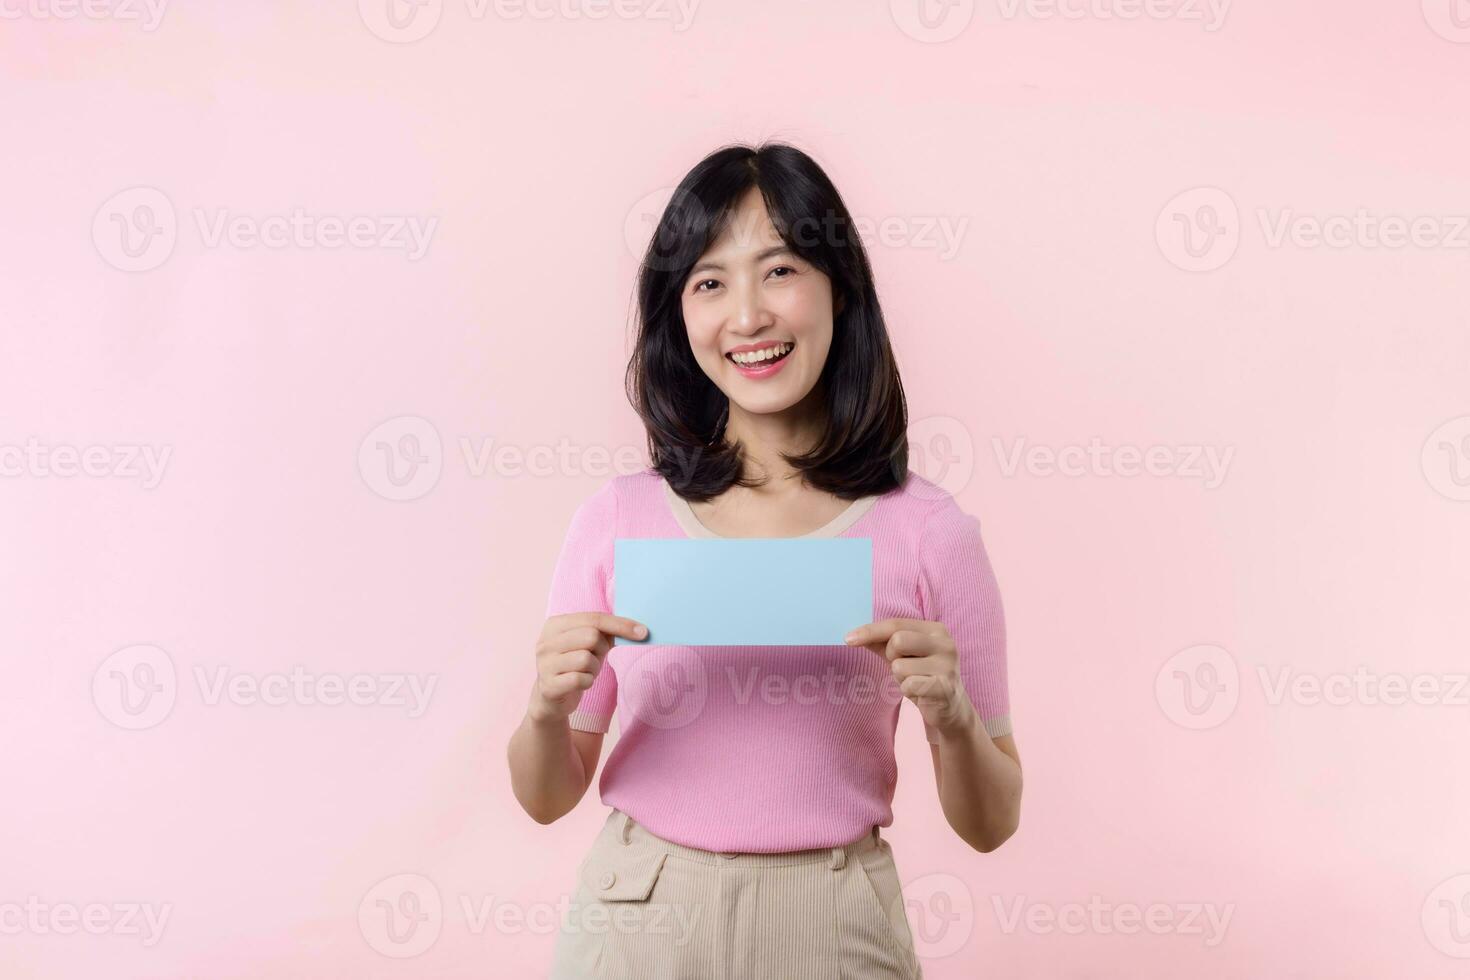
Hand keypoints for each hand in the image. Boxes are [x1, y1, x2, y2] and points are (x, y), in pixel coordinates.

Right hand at [529, 612, 646, 723]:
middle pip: (591, 636)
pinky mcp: (548, 686)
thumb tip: (639, 630)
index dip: (620, 624)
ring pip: (586, 659)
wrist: (551, 699)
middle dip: (601, 649)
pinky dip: (587, 682)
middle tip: (595, 658)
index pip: (593, 618)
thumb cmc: (574, 665)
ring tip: (586, 671)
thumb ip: (606, 632)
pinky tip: (580, 684)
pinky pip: (580, 680)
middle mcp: (545, 642)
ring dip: (594, 668)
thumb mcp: (588, 644)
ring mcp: (544, 664)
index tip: (643, 632)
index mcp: (555, 625)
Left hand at [844, 617, 974, 735]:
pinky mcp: (945, 687)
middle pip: (898, 640)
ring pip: (900, 666)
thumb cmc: (923, 675)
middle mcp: (945, 643)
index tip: (848, 639)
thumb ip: (881, 642)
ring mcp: (947, 665)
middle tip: (902, 667)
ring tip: (915, 681)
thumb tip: (853, 636)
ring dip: (900, 677)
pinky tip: (921, 693)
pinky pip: (908, 686)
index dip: (870, 630)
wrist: (950, 707)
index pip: (896, 624)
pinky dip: (908, 691)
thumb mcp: (903, 655)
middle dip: (891, 656)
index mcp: (936, 629)